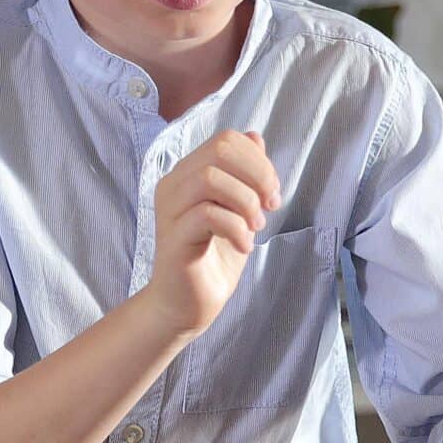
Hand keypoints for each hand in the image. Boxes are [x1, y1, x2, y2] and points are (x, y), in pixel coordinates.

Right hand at [136, 130, 281, 342]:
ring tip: (255, 227)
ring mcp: (170, 211)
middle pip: (219, 151)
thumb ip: (244, 174)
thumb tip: (253, 137)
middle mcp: (173, 185)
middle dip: (257, 175)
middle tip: (269, 207)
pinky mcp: (174, 238)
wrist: (189, 305)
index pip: (226, 140)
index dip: (258, 161)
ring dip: (245, 202)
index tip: (272, 195)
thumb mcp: (239, 210)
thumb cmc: (214, 258)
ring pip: (210, 178)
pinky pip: (207, 215)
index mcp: (187, 174)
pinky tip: (244, 246)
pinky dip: (236, 228)